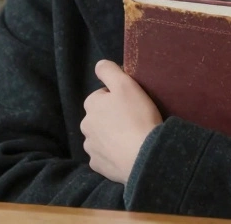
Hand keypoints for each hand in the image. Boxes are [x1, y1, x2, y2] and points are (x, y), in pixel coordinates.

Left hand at [80, 60, 161, 183]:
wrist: (144, 156)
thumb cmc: (137, 117)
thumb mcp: (126, 84)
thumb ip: (109, 70)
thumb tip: (99, 66)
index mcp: (91, 104)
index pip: (102, 96)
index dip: (117, 98)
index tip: (131, 104)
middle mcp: (86, 125)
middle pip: (99, 117)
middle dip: (112, 118)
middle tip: (133, 121)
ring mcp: (91, 147)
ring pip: (100, 137)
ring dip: (111, 136)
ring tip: (131, 139)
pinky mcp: (98, 165)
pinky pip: (103, 156)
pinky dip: (112, 154)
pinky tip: (126, 153)